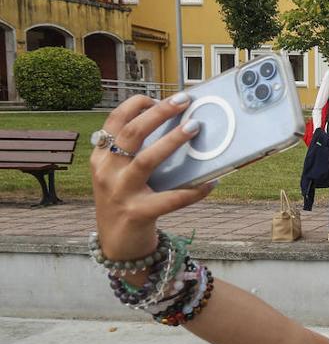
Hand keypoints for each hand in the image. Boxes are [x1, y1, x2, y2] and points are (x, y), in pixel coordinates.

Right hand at [91, 94, 215, 261]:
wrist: (118, 246)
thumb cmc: (128, 202)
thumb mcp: (122, 175)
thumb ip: (137, 154)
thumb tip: (178, 126)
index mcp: (102, 158)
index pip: (114, 122)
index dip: (135, 105)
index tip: (157, 97)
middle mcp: (107, 172)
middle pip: (131, 133)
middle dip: (158, 113)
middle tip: (184, 101)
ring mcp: (121, 193)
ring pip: (146, 160)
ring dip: (172, 141)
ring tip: (194, 128)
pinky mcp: (138, 213)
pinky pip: (170, 199)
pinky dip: (193, 190)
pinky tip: (212, 182)